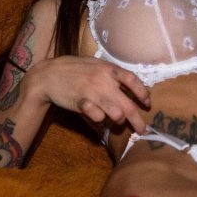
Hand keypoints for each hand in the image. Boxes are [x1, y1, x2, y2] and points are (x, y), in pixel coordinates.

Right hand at [22, 56, 150, 133]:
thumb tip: (132, 88)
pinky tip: (98, 118)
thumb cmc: (75, 69)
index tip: (148, 104)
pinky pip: (98, 117)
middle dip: (137, 121)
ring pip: (116, 114)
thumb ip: (112, 75)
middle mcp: (104, 80)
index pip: (133, 80)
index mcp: (109, 69)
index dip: (143, 93)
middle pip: (128, 105)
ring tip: (116, 120)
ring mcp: (93, 92)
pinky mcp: (82, 103)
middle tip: (143, 130)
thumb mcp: (96, 65)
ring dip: (119, 121)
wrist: (48, 75)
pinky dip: (101, 120)